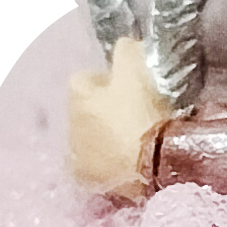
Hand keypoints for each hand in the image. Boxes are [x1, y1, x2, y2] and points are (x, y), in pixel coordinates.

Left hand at [68, 39, 169, 196]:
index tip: (135, 88)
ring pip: (92, 138)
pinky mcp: (88, 181)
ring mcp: (76, 156)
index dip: (111, 80)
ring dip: (108, 137)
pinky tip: (131, 162)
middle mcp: (68, 123)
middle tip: (139, 114)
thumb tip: (125, 45)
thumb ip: (128, 50)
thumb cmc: (145, 113)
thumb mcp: (139, 69)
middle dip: (107, 109)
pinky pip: (98, 165)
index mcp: (77, 93)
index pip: (87, 78)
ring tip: (138, 140)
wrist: (157, 165)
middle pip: (88, 110)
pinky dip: (111, 162)